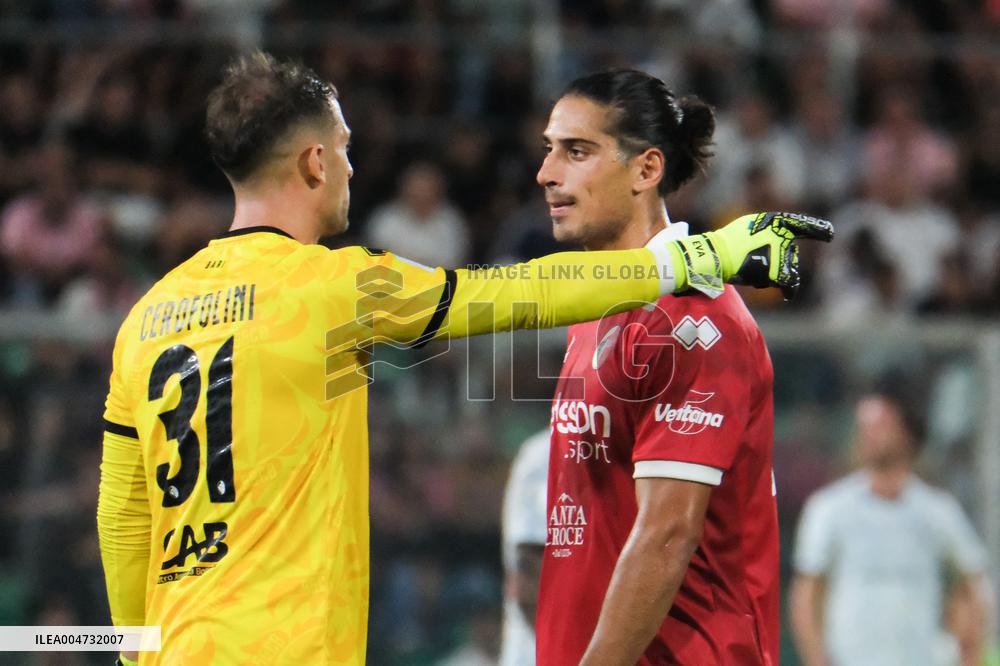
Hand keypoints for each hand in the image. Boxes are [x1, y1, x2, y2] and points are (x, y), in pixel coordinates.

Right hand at [671, 212, 833, 299]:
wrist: (715, 256)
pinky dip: (788, 289)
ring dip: (778, 273)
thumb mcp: (748, 227)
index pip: (801, 224)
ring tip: (756, 273)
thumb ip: (765, 232)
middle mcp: (781, 235)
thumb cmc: (726, 243)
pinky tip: (787, 295)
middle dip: (783, 261)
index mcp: (775, 221)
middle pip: (791, 253)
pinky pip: (789, 284)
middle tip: (762, 263)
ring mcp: (780, 253)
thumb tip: (778, 241)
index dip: (817, 229)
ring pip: (789, 268)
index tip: (830, 234)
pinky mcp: (777, 272)